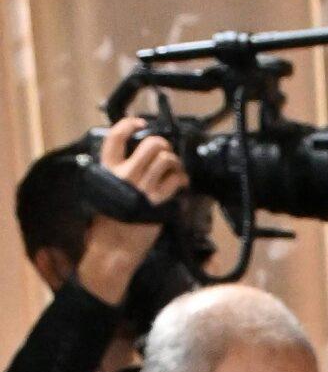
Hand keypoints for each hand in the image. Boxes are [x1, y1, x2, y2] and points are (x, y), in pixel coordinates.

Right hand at [74, 116, 184, 306]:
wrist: (113, 248)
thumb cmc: (108, 223)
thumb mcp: (103, 192)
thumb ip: (113, 175)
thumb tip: (129, 161)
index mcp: (107, 169)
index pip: (115, 137)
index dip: (129, 124)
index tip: (140, 123)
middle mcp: (125, 174)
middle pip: (150, 144)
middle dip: (162, 144)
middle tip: (165, 152)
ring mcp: (142, 188)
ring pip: (166, 159)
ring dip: (175, 161)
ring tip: (175, 169)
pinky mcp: (157, 203)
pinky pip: (175, 181)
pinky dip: (181, 178)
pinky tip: (181, 182)